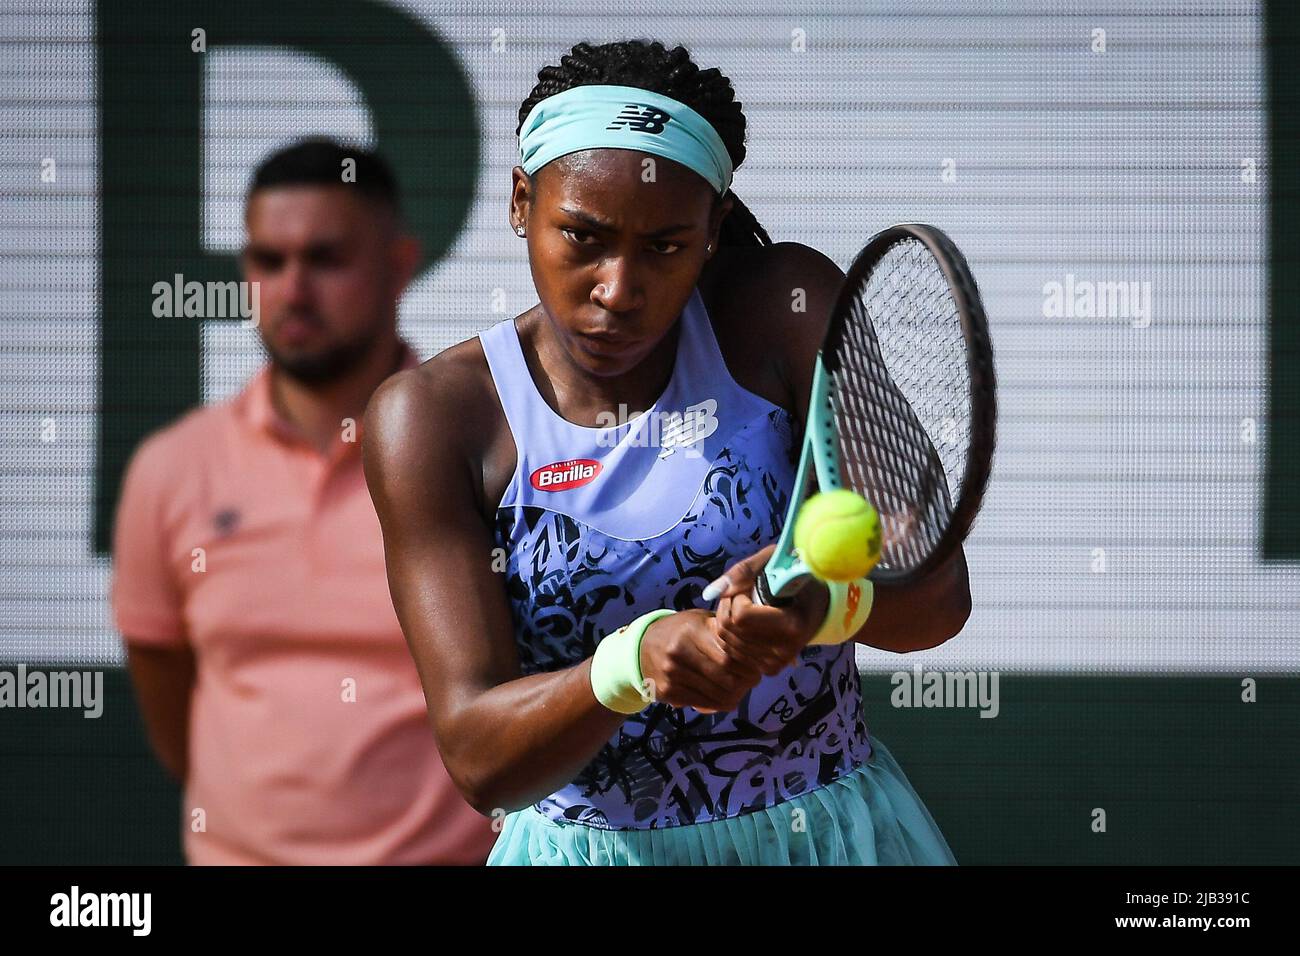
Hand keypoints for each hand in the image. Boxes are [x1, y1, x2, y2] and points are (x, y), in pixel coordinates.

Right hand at [638, 609, 762, 713]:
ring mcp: (672, 675)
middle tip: (752, 680)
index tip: (757, 666)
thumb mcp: (698, 620)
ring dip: (734, 696)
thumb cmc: (679, 630)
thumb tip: (754, 645)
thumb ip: (723, 630)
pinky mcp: (668, 692)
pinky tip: (721, 695)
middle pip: (725, 678)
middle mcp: (679, 653)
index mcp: (691, 631)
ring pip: (716, 696)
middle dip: (744, 682)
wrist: (641, 647)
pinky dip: (717, 703)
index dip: (748, 665)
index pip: (729, 656)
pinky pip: (703, 704)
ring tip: (739, 689)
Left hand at [706, 544, 830, 675]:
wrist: (819, 606)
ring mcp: (775, 663)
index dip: (738, 596)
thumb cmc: (797, 578)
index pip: (740, 615)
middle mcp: (784, 650)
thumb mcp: (775, 561)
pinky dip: (731, 634)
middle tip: (746, 595)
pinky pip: (730, 651)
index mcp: (792, 625)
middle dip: (728, 606)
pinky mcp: (768, 670)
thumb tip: (710, 592)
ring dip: (728, 618)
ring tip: (748, 608)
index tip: (751, 587)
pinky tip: (747, 625)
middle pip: (728, 628)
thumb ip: (743, 572)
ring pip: (725, 640)